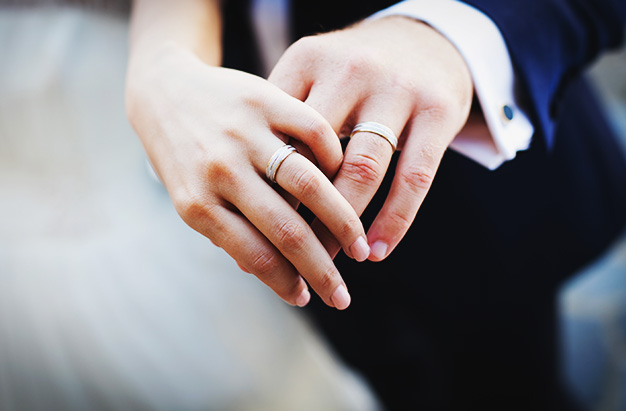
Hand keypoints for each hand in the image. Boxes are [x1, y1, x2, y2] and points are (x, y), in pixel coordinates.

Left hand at [126, 44, 369, 308]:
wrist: (164, 91)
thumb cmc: (182, 156)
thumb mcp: (190, 198)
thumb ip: (228, 232)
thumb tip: (277, 276)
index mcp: (198, 203)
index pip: (254, 256)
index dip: (286, 284)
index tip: (308, 298)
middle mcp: (221, 170)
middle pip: (287, 230)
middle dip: (322, 270)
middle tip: (343, 296)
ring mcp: (244, 133)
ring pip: (310, 185)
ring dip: (343, 224)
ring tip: (360, 248)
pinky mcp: (264, 99)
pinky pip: (315, 133)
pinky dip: (337, 161)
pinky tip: (344, 183)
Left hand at [269, 16, 472, 260]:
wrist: (424, 38)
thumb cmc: (351, 76)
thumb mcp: (310, 81)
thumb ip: (279, 129)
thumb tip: (240, 210)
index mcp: (307, 61)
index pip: (277, 136)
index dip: (262, 190)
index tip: (251, 232)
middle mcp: (350, 70)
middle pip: (314, 156)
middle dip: (298, 215)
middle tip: (286, 258)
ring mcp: (397, 88)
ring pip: (362, 170)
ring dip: (343, 227)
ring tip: (329, 263)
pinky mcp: (438, 110)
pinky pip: (414, 177)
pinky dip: (395, 220)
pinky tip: (378, 251)